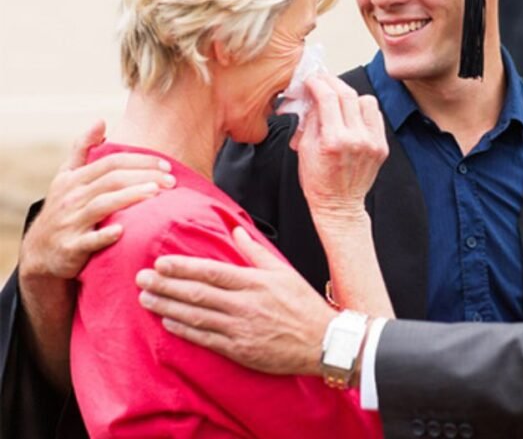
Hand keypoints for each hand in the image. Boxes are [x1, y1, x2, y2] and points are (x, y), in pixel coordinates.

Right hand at [19, 120, 174, 281]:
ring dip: (130, 197)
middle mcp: (71, 198)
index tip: (166, 165)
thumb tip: (100, 120)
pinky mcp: (71, 247)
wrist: (40, 253)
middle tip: (171, 181)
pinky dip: (105, 235)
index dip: (140, 161)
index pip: (111, 163)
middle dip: (143, 177)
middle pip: (111, 180)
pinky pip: (89, 240)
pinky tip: (122, 230)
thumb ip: (82, 149)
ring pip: (102, 205)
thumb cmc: (62, 210)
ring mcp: (70, 223)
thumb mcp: (66, 177)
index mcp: (74, 179)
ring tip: (156, 193)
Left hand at [136, 227, 334, 376]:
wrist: (323, 343)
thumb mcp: (284, 273)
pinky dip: (183, 329)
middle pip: (197, 293)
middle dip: (166, 285)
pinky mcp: (239, 351)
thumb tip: (236, 230)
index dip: (184, 267)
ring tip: (145, 297)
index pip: (212, 272)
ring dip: (167, 306)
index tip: (160, 262)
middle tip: (140, 278)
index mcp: (256, 283)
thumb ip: (256, 252)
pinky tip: (166, 321)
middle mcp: (245, 306)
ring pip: (195, 316)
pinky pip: (205, 339)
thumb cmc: (304, 305)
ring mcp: (240, 330)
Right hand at [289, 74, 388, 227]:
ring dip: (351, 96)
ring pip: (366, 101)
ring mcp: (372, 143)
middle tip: (323, 81)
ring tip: (339, 100)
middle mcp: (356, 139)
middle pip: (348, 94)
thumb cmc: (318, 181)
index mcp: (333, 140)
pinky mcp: (382, 147)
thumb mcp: (304, 149)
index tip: (312, 79)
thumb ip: (311, 119)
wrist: (339, 205)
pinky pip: (375, 117)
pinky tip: (352, 114)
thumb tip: (314, 96)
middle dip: (332, 83)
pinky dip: (363, 111)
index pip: (328, 97)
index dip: (318, 82)